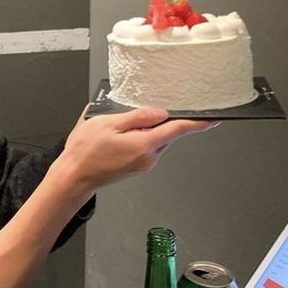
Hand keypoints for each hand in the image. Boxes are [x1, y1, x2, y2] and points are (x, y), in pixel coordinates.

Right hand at [58, 105, 217, 197]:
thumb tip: (160, 113)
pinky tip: (120, 134)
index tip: (213, 119)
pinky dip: (141, 137)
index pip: (177, 130)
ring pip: (155, 140)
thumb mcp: (108, 124)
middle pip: (166, 134)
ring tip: (120, 124)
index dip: (197, 124)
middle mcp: (148, 157)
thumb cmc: (86, 151)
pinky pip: (146, 147)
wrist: (74, 177)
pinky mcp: (137, 167)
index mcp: (144, 144)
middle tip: (142, 110)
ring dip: (147, 129)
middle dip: (161, 121)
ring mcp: (143, 164)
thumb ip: (137, 117)